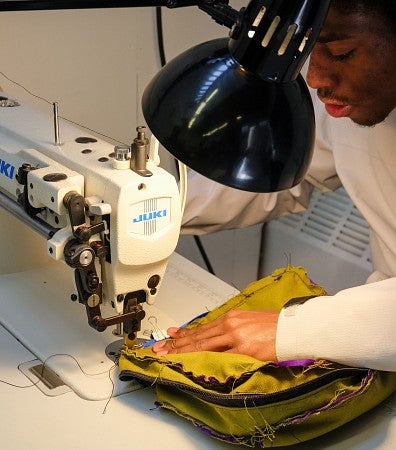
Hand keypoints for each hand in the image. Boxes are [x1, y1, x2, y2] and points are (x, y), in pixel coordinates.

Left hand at [152, 309, 278, 361]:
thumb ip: (232, 328)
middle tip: (159, 348)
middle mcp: (230, 325)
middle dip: (176, 343)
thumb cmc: (274, 325)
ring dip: (182, 351)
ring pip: (203, 345)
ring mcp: (236, 337)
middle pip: (197, 336)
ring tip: (166, 354)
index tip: (170, 336)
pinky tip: (191, 363)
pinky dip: (203, 360)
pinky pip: (219, 357)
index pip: (202, 328)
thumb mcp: (249, 321)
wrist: (294, 328)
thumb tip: (218, 337)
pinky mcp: (244, 350)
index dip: (183, 334)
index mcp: (232, 318)